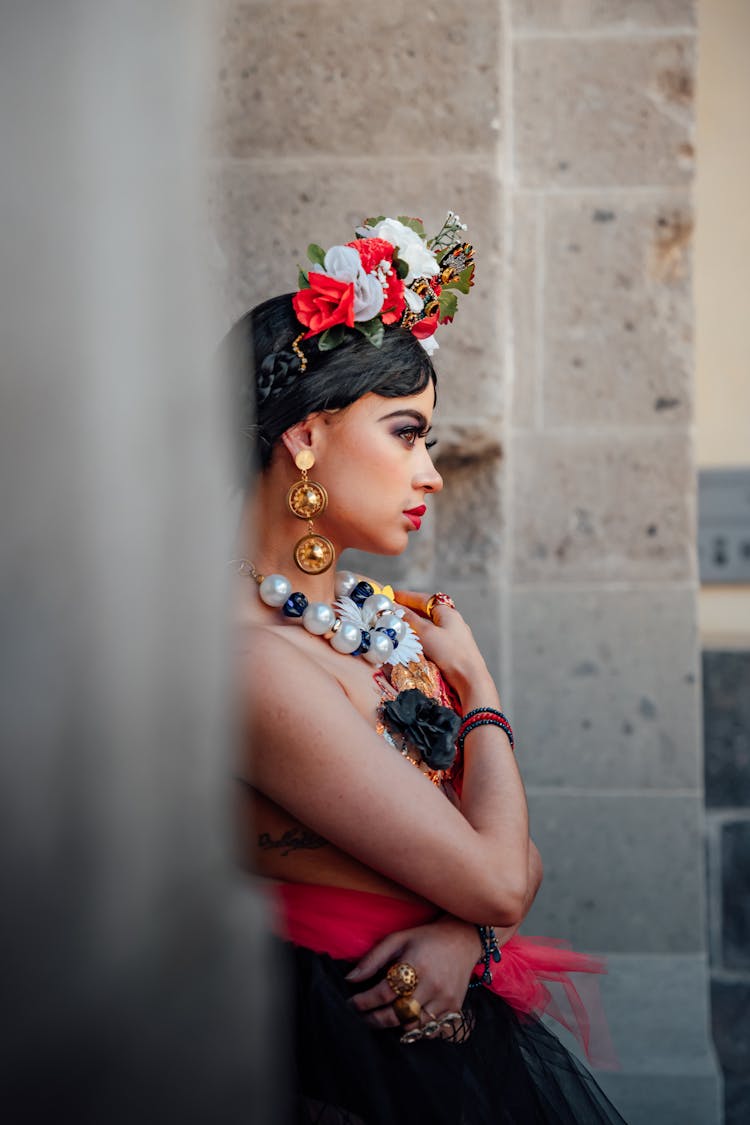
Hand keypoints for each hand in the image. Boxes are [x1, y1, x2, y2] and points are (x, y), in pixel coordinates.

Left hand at [345, 916, 481, 1030]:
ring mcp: (445, 999)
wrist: (463, 940)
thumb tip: (350, 979)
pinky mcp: (454, 1008)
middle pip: (397, 1015)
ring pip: (412, 1026)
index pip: (384, 993)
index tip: (351, 1003)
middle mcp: (433, 985)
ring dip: (393, 1025)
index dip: (363, 1002)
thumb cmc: (426, 938)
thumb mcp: (398, 939)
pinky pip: (429, 1029)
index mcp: (416, 965)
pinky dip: (414, 1027)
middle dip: (374, 1019)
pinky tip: (405, 1018)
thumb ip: (373, 959)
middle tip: (361, 1017)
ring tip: (381, 1016)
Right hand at [394, 591, 498, 706]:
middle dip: (410, 609)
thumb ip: (410, 619)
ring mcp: (454, 636)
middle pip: (428, 611)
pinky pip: (433, 638)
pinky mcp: (452, 650)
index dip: (407, 596)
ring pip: (430, 625)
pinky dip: (421, 636)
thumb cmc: (450, 653)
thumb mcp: (426, 633)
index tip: (392, 595)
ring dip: (415, 624)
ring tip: (400, 625)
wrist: (469, 679)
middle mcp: (452, 622)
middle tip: (393, 610)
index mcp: (448, 613)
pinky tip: (414, 642)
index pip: (424, 599)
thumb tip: (395, 608)